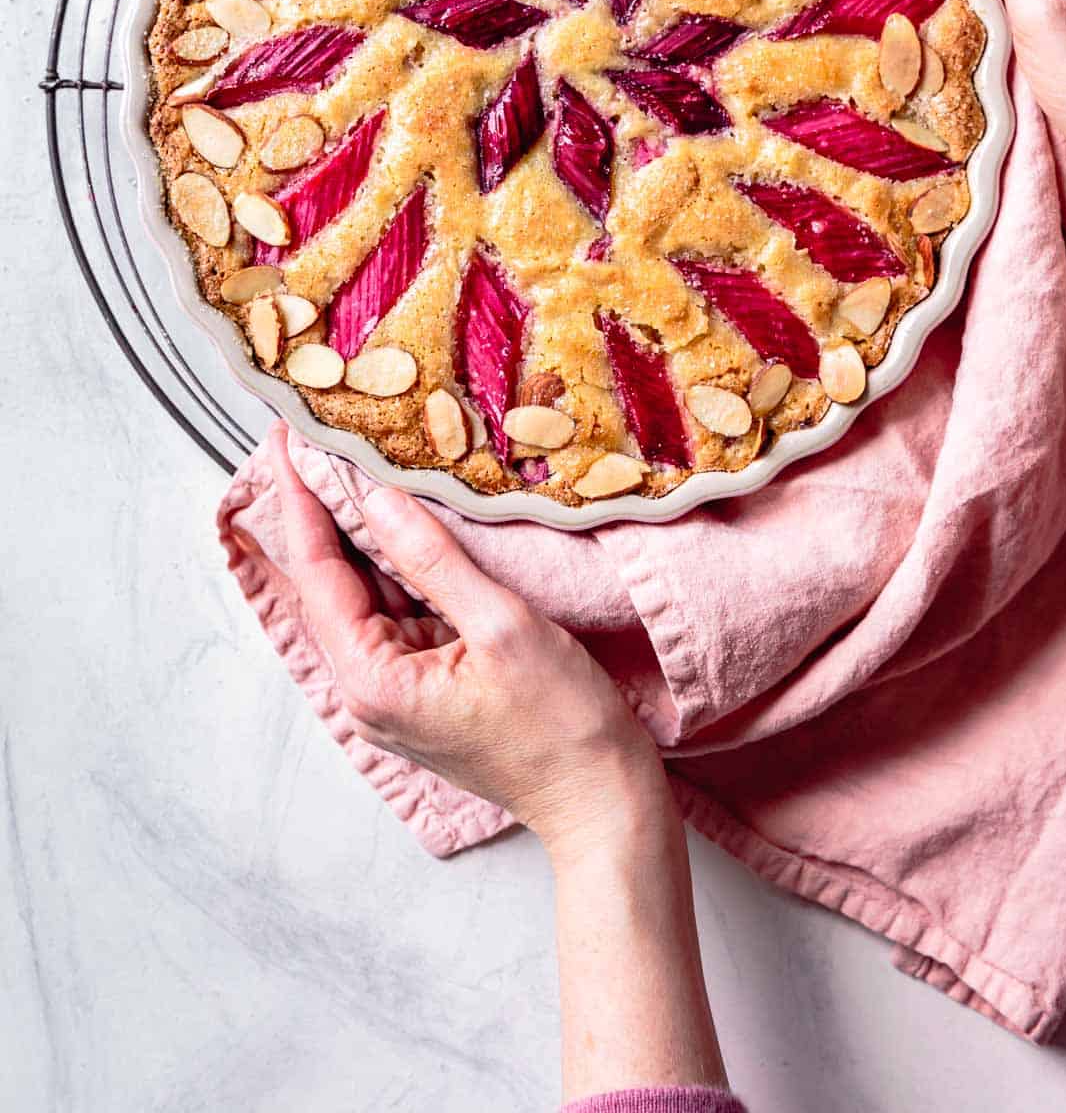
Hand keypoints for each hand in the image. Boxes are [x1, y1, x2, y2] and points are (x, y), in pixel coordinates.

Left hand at [267, 424, 665, 857]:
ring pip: (367, 595)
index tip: (291, 439)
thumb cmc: (562, 726)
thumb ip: (434, 560)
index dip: (303, 500)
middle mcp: (368, 691)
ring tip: (360, 461)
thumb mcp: (502, 626)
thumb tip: (378, 498)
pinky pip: (400, 614)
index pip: (318, 573)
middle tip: (319, 437)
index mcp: (371, 681)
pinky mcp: (426, 689)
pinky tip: (410, 521)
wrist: (601, 801)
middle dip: (327, 509)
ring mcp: (396, 692)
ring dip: (366, 534)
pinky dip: (402, 566)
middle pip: (333, 583)